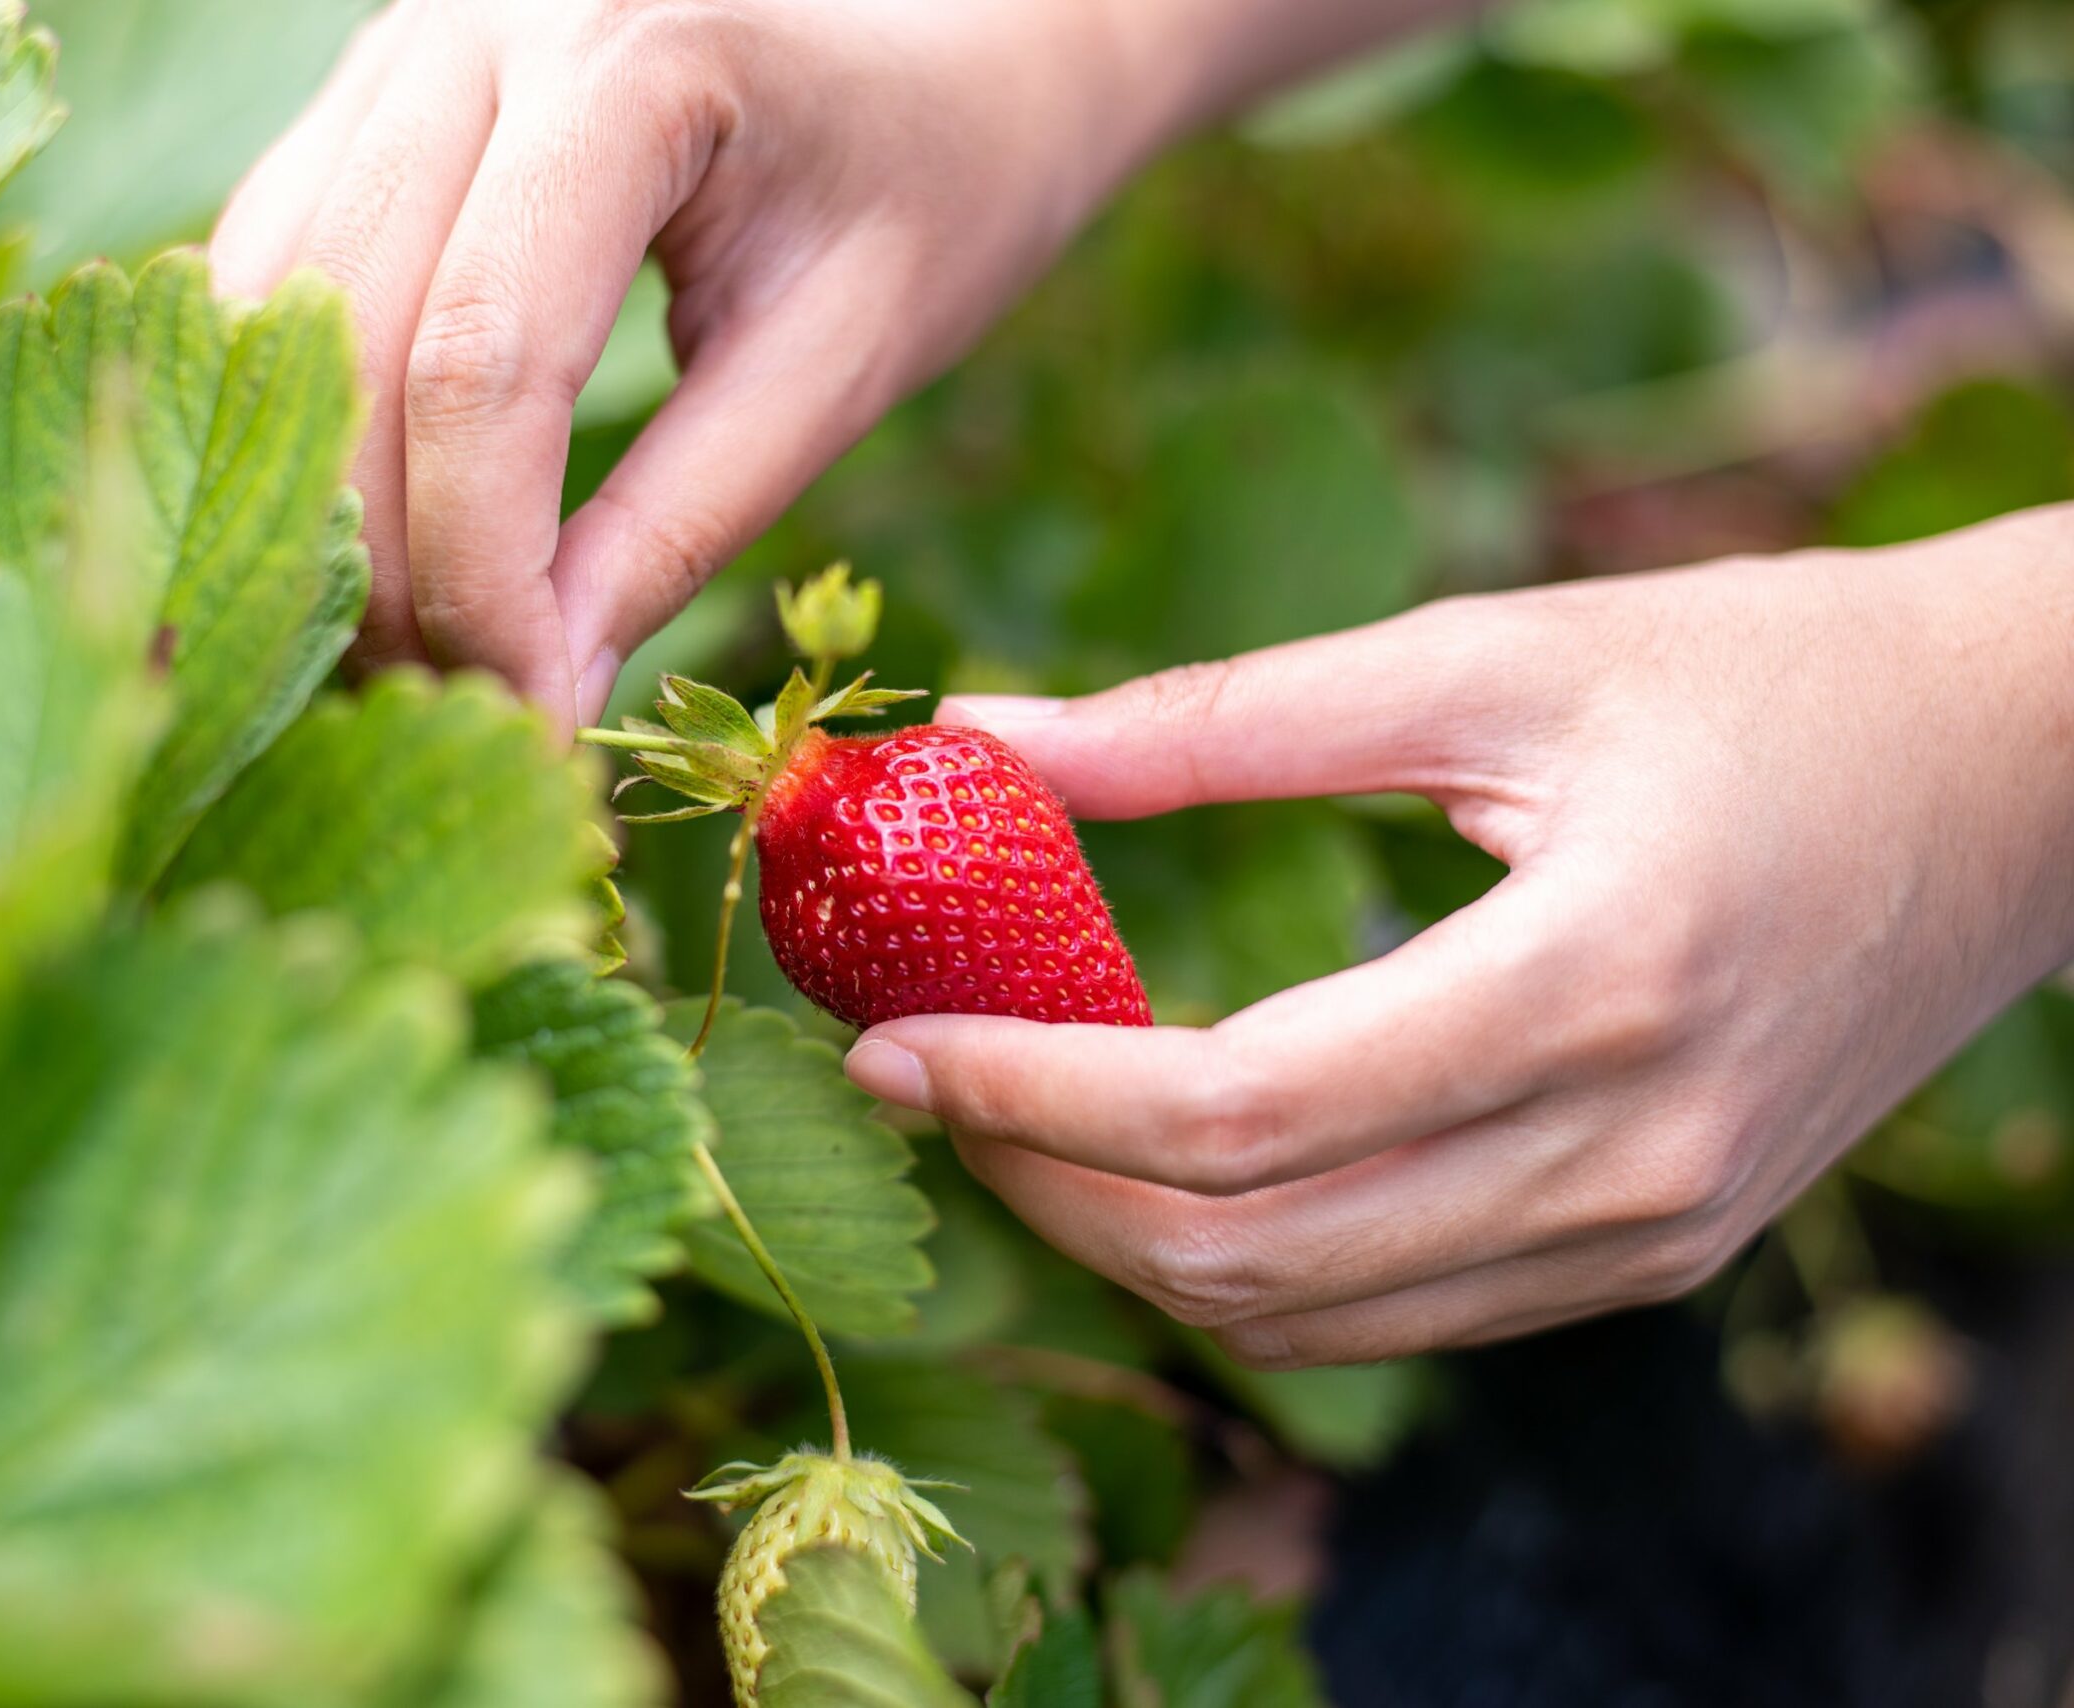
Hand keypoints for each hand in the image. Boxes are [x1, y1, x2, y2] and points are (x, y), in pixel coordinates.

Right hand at [209, 0, 1229, 727]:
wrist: (948, 37)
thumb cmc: (936, 187)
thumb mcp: (842, 366)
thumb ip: (679, 526)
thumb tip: (533, 697)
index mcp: (634, 64)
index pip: (483, 360)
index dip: (479, 571)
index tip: (527, 716)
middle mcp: (477, 23)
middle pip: (350, 343)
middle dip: (385, 565)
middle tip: (455, 722)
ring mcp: (403, 45)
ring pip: (277, 315)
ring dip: (322, 509)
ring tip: (408, 660)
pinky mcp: (369, 94)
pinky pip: (279, 278)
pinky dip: (311, 428)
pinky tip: (372, 545)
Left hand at [844, 508, 2073, 1366]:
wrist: (2018, 776)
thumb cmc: (1758, 674)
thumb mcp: (1487, 657)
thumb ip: (1219, 720)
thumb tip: (986, 738)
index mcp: (1591, 981)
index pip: (1241, 1113)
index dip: (1030, 1091)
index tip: (885, 1042)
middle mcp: (1628, 1151)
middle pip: (1251, 1255)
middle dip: (1042, 1185)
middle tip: (916, 1080)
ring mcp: (1650, 1231)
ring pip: (1311, 1322)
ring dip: (1126, 1243)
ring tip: (1011, 1120)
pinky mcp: (1655, 1251)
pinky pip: (1398, 1314)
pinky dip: (1250, 1262)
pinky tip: (1165, 1162)